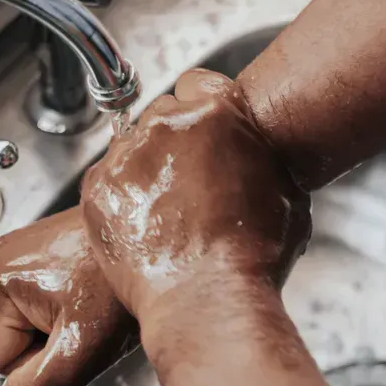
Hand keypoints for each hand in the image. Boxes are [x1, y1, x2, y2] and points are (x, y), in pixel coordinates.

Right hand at [0, 208, 137, 385]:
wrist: (162, 242)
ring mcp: (27, 251)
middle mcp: (4, 259)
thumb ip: (41, 385)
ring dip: (64, 328)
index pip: (1, 362)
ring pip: (34, 322)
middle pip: (16, 340)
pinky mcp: (49, 249)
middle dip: (52, 346)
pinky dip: (73, 307)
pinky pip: (50, 300)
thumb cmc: (124, 282)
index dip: (39, 368)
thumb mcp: (83, 347)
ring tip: (97, 308)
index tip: (76, 345)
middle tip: (90, 326)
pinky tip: (98, 296)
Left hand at [80, 68, 311, 340]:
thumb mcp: (287, 195)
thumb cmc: (253, 257)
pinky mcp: (98, 190)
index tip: (201, 135)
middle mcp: (167, 124)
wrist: (208, 301)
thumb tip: (259, 156)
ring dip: (145, 169)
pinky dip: (121, 197)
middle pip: (162, 114)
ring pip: (132, 147)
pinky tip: (143, 225)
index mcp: (217, 113)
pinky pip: (106, 179)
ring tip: (165, 211)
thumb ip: (264, 159)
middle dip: (173, 141)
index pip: (198, 84)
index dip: (201, 112)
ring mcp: (128, 156)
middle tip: (186, 182)